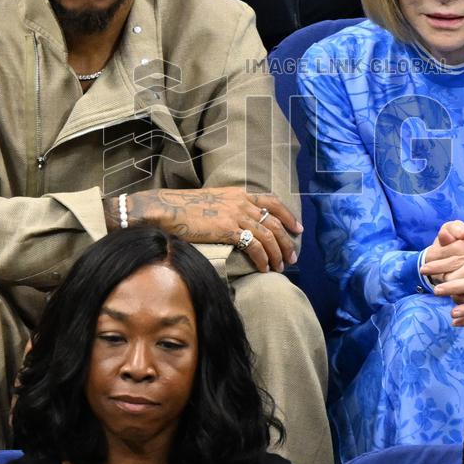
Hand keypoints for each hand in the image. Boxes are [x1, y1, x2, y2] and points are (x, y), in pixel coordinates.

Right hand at [113, 188, 302, 273]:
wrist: (166, 208)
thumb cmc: (184, 208)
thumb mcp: (212, 202)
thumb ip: (229, 209)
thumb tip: (239, 224)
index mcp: (239, 194)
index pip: (272, 201)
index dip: (288, 215)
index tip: (297, 228)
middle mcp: (241, 202)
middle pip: (274, 221)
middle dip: (287, 241)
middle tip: (293, 256)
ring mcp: (235, 215)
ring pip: (268, 235)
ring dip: (278, 253)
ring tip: (281, 266)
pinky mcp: (227, 229)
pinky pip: (254, 246)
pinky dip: (262, 259)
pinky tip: (264, 269)